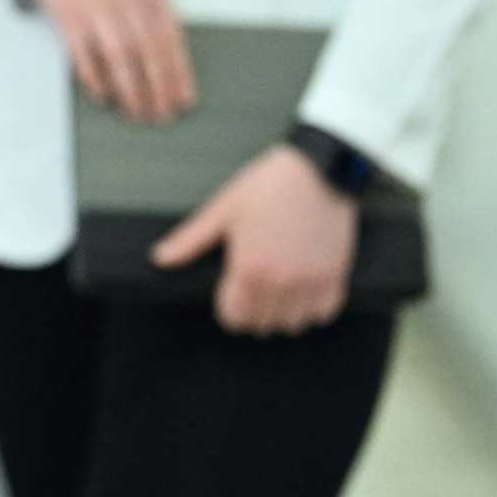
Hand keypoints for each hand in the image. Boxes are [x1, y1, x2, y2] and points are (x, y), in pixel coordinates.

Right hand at [25, 0, 194, 123]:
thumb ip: (155, 14)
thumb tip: (172, 68)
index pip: (170, 38)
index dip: (179, 73)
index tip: (184, 100)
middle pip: (147, 51)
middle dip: (158, 87)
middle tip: (163, 114)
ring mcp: (94, 4)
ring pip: (118, 56)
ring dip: (130, 90)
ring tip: (137, 112)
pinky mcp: (66, 14)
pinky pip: (83, 55)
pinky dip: (95, 79)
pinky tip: (105, 96)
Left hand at [152, 145, 358, 334]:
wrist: (317, 171)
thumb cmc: (266, 187)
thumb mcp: (222, 210)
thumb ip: (190, 240)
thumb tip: (160, 258)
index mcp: (249, 269)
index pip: (234, 318)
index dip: (227, 311)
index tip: (228, 297)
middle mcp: (281, 283)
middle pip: (263, 325)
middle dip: (252, 314)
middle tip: (249, 292)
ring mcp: (312, 282)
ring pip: (294, 323)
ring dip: (281, 314)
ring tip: (274, 292)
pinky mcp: (336, 276)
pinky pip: (324, 313)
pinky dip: (312, 309)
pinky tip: (300, 291)